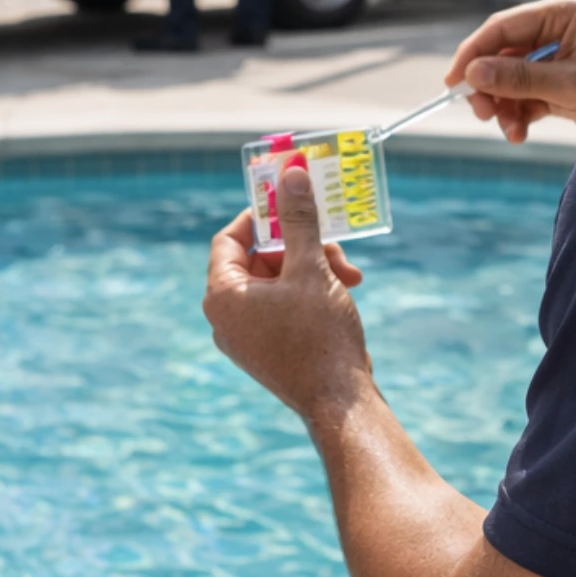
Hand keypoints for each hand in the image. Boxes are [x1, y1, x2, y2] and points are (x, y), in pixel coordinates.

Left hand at [204, 165, 371, 420]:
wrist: (340, 403)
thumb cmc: (320, 336)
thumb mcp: (312, 268)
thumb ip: (299, 220)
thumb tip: (289, 174)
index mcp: (223, 297)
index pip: (229, 238)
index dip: (261, 214)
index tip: (291, 201)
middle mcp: (226, 318)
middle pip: (259, 260)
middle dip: (302, 246)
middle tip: (337, 246)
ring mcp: (246, 338)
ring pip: (277, 283)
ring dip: (314, 269)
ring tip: (352, 276)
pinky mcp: (268, 351)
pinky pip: (282, 307)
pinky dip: (310, 293)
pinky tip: (344, 293)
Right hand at [444, 0, 575, 140]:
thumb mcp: (569, 86)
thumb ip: (520, 79)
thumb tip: (473, 75)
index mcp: (564, 12)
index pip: (505, 26)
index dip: (475, 52)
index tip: (454, 82)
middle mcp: (559, 26)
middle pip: (504, 51)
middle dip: (491, 85)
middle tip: (481, 113)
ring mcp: (560, 52)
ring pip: (512, 75)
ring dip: (504, 104)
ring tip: (508, 130)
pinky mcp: (561, 78)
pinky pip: (527, 91)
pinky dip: (518, 112)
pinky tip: (518, 132)